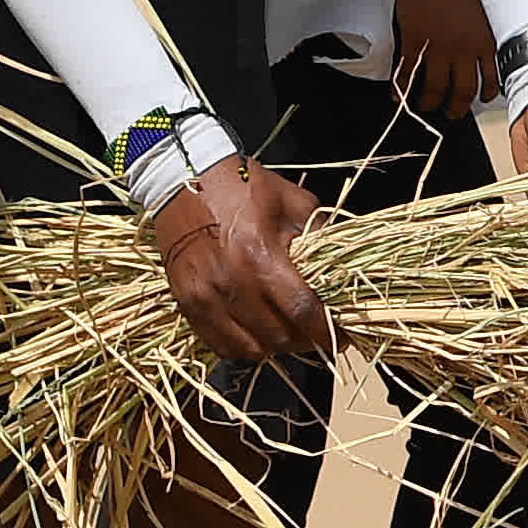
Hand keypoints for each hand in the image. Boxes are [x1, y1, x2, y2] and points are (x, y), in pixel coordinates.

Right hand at [147, 152, 329, 363]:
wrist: (184, 178)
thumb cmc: (242, 186)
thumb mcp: (292, 201)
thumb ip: (320, 235)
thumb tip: (343, 268)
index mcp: (260, 255)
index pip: (301, 310)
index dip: (326, 331)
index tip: (341, 338)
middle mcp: (231, 283)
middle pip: (278, 336)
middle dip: (304, 340)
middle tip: (315, 333)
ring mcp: (205, 297)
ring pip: (250, 349)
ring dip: (274, 346)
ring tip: (286, 331)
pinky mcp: (186, 303)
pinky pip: (220, 345)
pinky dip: (243, 346)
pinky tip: (255, 331)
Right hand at [386, 0, 498, 117]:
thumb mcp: (480, 11)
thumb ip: (480, 35)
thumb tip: (478, 53)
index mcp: (483, 41)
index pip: (490, 79)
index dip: (483, 95)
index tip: (480, 100)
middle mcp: (463, 50)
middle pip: (462, 91)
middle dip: (456, 108)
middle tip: (450, 115)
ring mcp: (437, 49)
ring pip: (434, 89)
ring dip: (428, 103)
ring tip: (424, 107)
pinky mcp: (413, 43)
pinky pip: (407, 74)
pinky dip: (400, 88)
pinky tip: (396, 95)